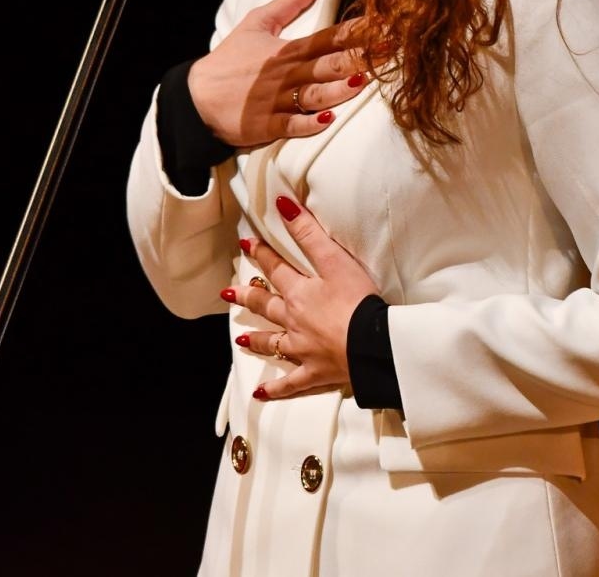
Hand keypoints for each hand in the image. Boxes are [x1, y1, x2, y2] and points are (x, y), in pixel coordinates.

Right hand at [189, 0, 369, 148]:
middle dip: (358, 58)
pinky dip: (309, 124)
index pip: (329, 37)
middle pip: (326, 65)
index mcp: (287, 49)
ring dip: (338, 90)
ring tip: (362, 83)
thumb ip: (291, 0)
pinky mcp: (267, 126)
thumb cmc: (230, 60)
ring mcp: (277, 101)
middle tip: (387, 52)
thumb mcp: (257, 23)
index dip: (358, 31)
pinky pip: (291, 126)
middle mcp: (285, 74)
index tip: (385, 25)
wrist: (196, 98)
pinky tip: (328, 119)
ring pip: (313, 95)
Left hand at [226, 195, 380, 399]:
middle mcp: (294, 320)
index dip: (261, 254)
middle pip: (266, 306)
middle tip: (229, 292)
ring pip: (272, 343)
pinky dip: (276, 389)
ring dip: (256, 339)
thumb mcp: (335, 261)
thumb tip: (282, 204)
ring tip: (241, 338)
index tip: (245, 245)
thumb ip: (309, 233)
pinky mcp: (314, 373)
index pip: (276, 269)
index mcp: (300, 292)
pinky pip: (290, 383)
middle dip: (248, 296)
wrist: (369, 345)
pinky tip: (261, 394)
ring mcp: (301, 349)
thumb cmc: (357, 301)